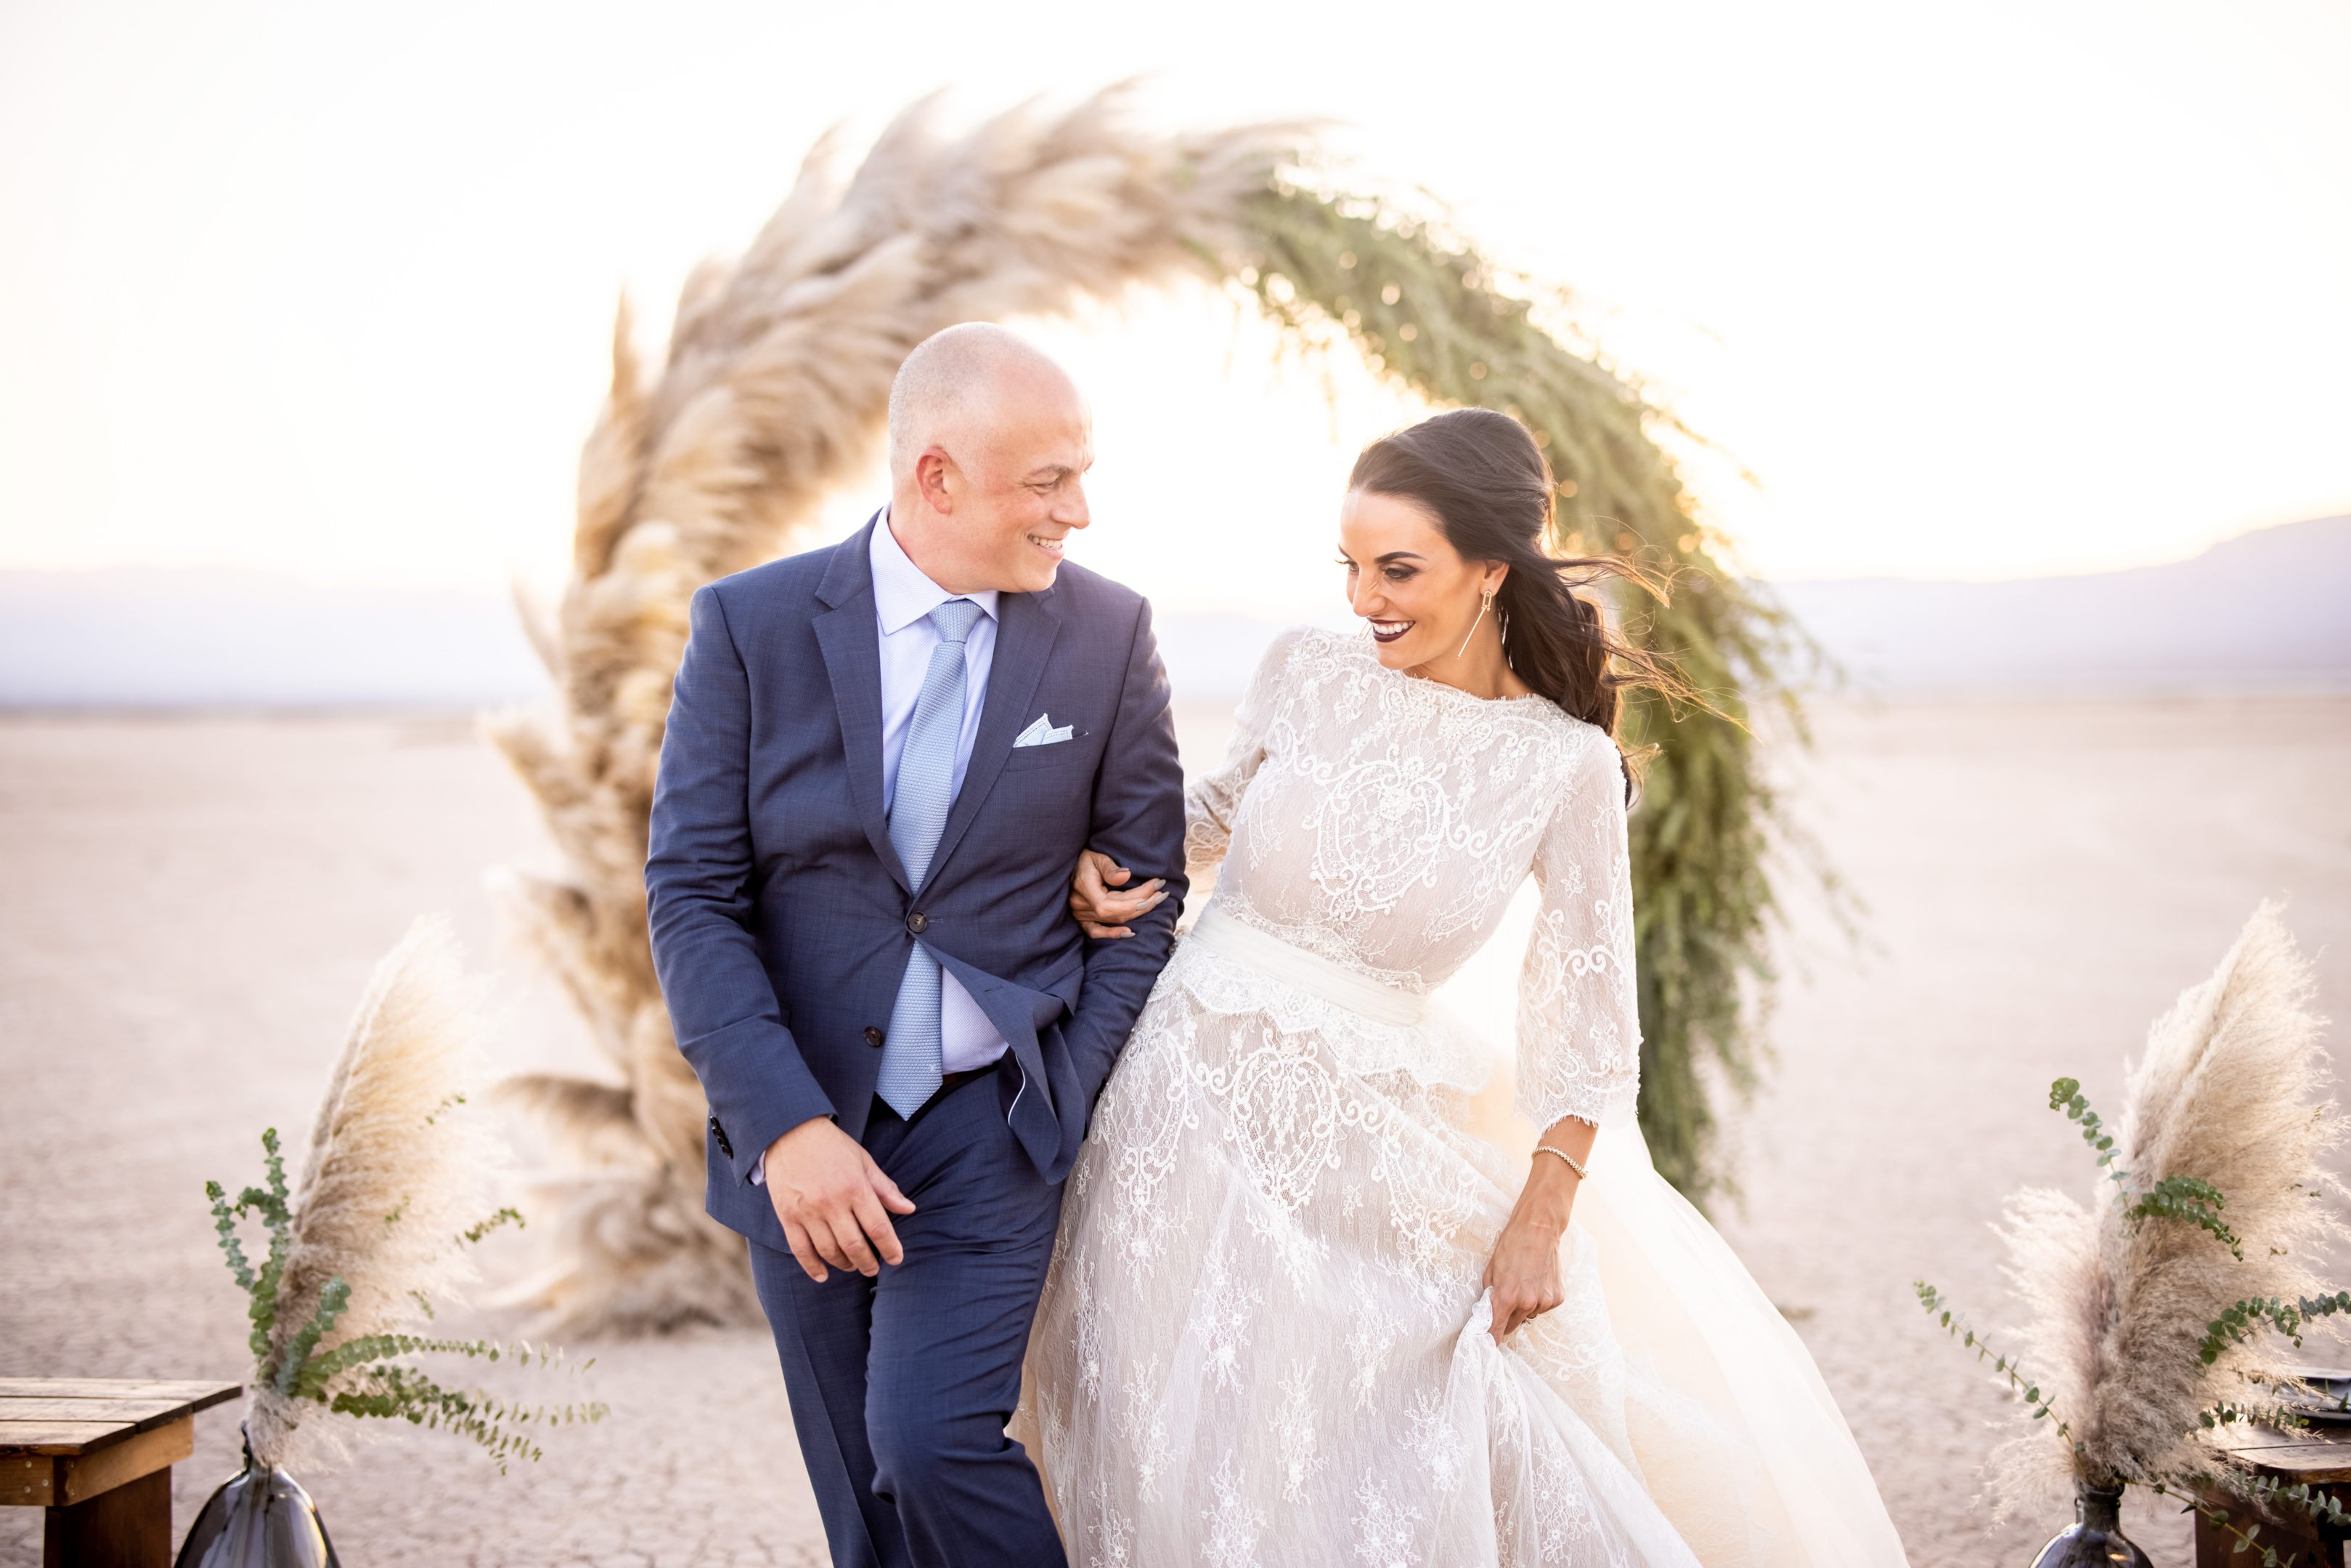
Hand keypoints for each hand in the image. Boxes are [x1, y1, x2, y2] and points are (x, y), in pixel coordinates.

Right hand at [763, 1117, 916, 1282]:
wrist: (790, 1132)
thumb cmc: (832, 1147)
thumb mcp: (864, 1162)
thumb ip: (886, 1188)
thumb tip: (909, 1209)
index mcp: (855, 1187)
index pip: (878, 1227)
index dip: (890, 1248)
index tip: (896, 1259)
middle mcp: (832, 1202)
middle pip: (855, 1245)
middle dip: (868, 1262)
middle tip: (873, 1269)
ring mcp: (808, 1211)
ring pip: (829, 1251)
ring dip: (844, 1264)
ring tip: (852, 1265)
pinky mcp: (788, 1216)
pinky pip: (801, 1250)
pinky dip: (812, 1267)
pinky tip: (823, 1275)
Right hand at [1069, 847, 1165, 938]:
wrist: (1065, 867)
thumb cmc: (1082, 860)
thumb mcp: (1095, 857)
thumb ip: (1109, 868)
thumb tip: (1126, 876)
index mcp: (1084, 889)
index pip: (1109, 904)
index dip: (1133, 902)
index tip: (1155, 889)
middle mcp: (1081, 906)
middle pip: (1117, 912)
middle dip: (1143, 902)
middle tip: (1162, 892)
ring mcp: (1081, 915)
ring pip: (1113, 920)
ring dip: (1136, 912)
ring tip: (1155, 901)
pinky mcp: (1082, 919)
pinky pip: (1096, 931)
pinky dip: (1112, 934)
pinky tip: (1130, 933)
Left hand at [1483, 1124, 1588, 1342]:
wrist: (1538, 1229)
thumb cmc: (1511, 1246)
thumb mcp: (1491, 1270)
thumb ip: (1489, 1294)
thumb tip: (1487, 1312)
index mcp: (1506, 1297)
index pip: (1496, 1330)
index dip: (1490, 1339)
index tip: (1486, 1346)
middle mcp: (1527, 1303)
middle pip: (1512, 1325)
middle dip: (1507, 1317)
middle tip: (1506, 1299)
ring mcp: (1544, 1301)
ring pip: (1529, 1315)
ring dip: (1525, 1306)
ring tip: (1524, 1282)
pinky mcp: (1558, 1298)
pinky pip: (1544, 1306)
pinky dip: (1540, 1299)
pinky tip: (1537, 1281)